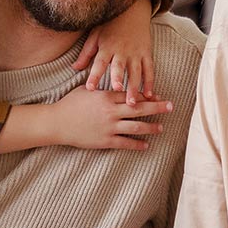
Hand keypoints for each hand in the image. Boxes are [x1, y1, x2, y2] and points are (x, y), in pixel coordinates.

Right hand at [47, 87, 173, 150]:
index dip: (147, 95)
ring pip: (136, 127)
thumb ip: (101, 86)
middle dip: (158, 107)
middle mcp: (111, 111)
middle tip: (171, 106)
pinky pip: (126, 143)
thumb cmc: (70, 104)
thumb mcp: (86, 89)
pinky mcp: (105, 141)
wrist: (57, 123)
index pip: (132, 94)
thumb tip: (113, 81)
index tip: (158, 95)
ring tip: (161, 127)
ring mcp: (109, 127)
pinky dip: (137, 144)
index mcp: (107, 96)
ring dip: (151, 127)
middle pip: (140, 108)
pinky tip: (146, 145)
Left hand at [75, 0, 156, 103]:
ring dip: (135, 87)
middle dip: (118, 78)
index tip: (90, 88)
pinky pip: (149, 69)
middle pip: (120, 67)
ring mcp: (136, 52)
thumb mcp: (95, 36)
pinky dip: (150, 82)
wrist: (132, 11)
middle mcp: (122, 51)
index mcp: (107, 47)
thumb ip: (86, 53)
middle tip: (117, 90)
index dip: (94, 75)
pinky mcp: (146, 53)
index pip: (99, 63)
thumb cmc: (110, 25)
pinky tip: (149, 94)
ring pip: (136, 72)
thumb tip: (74, 68)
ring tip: (133, 102)